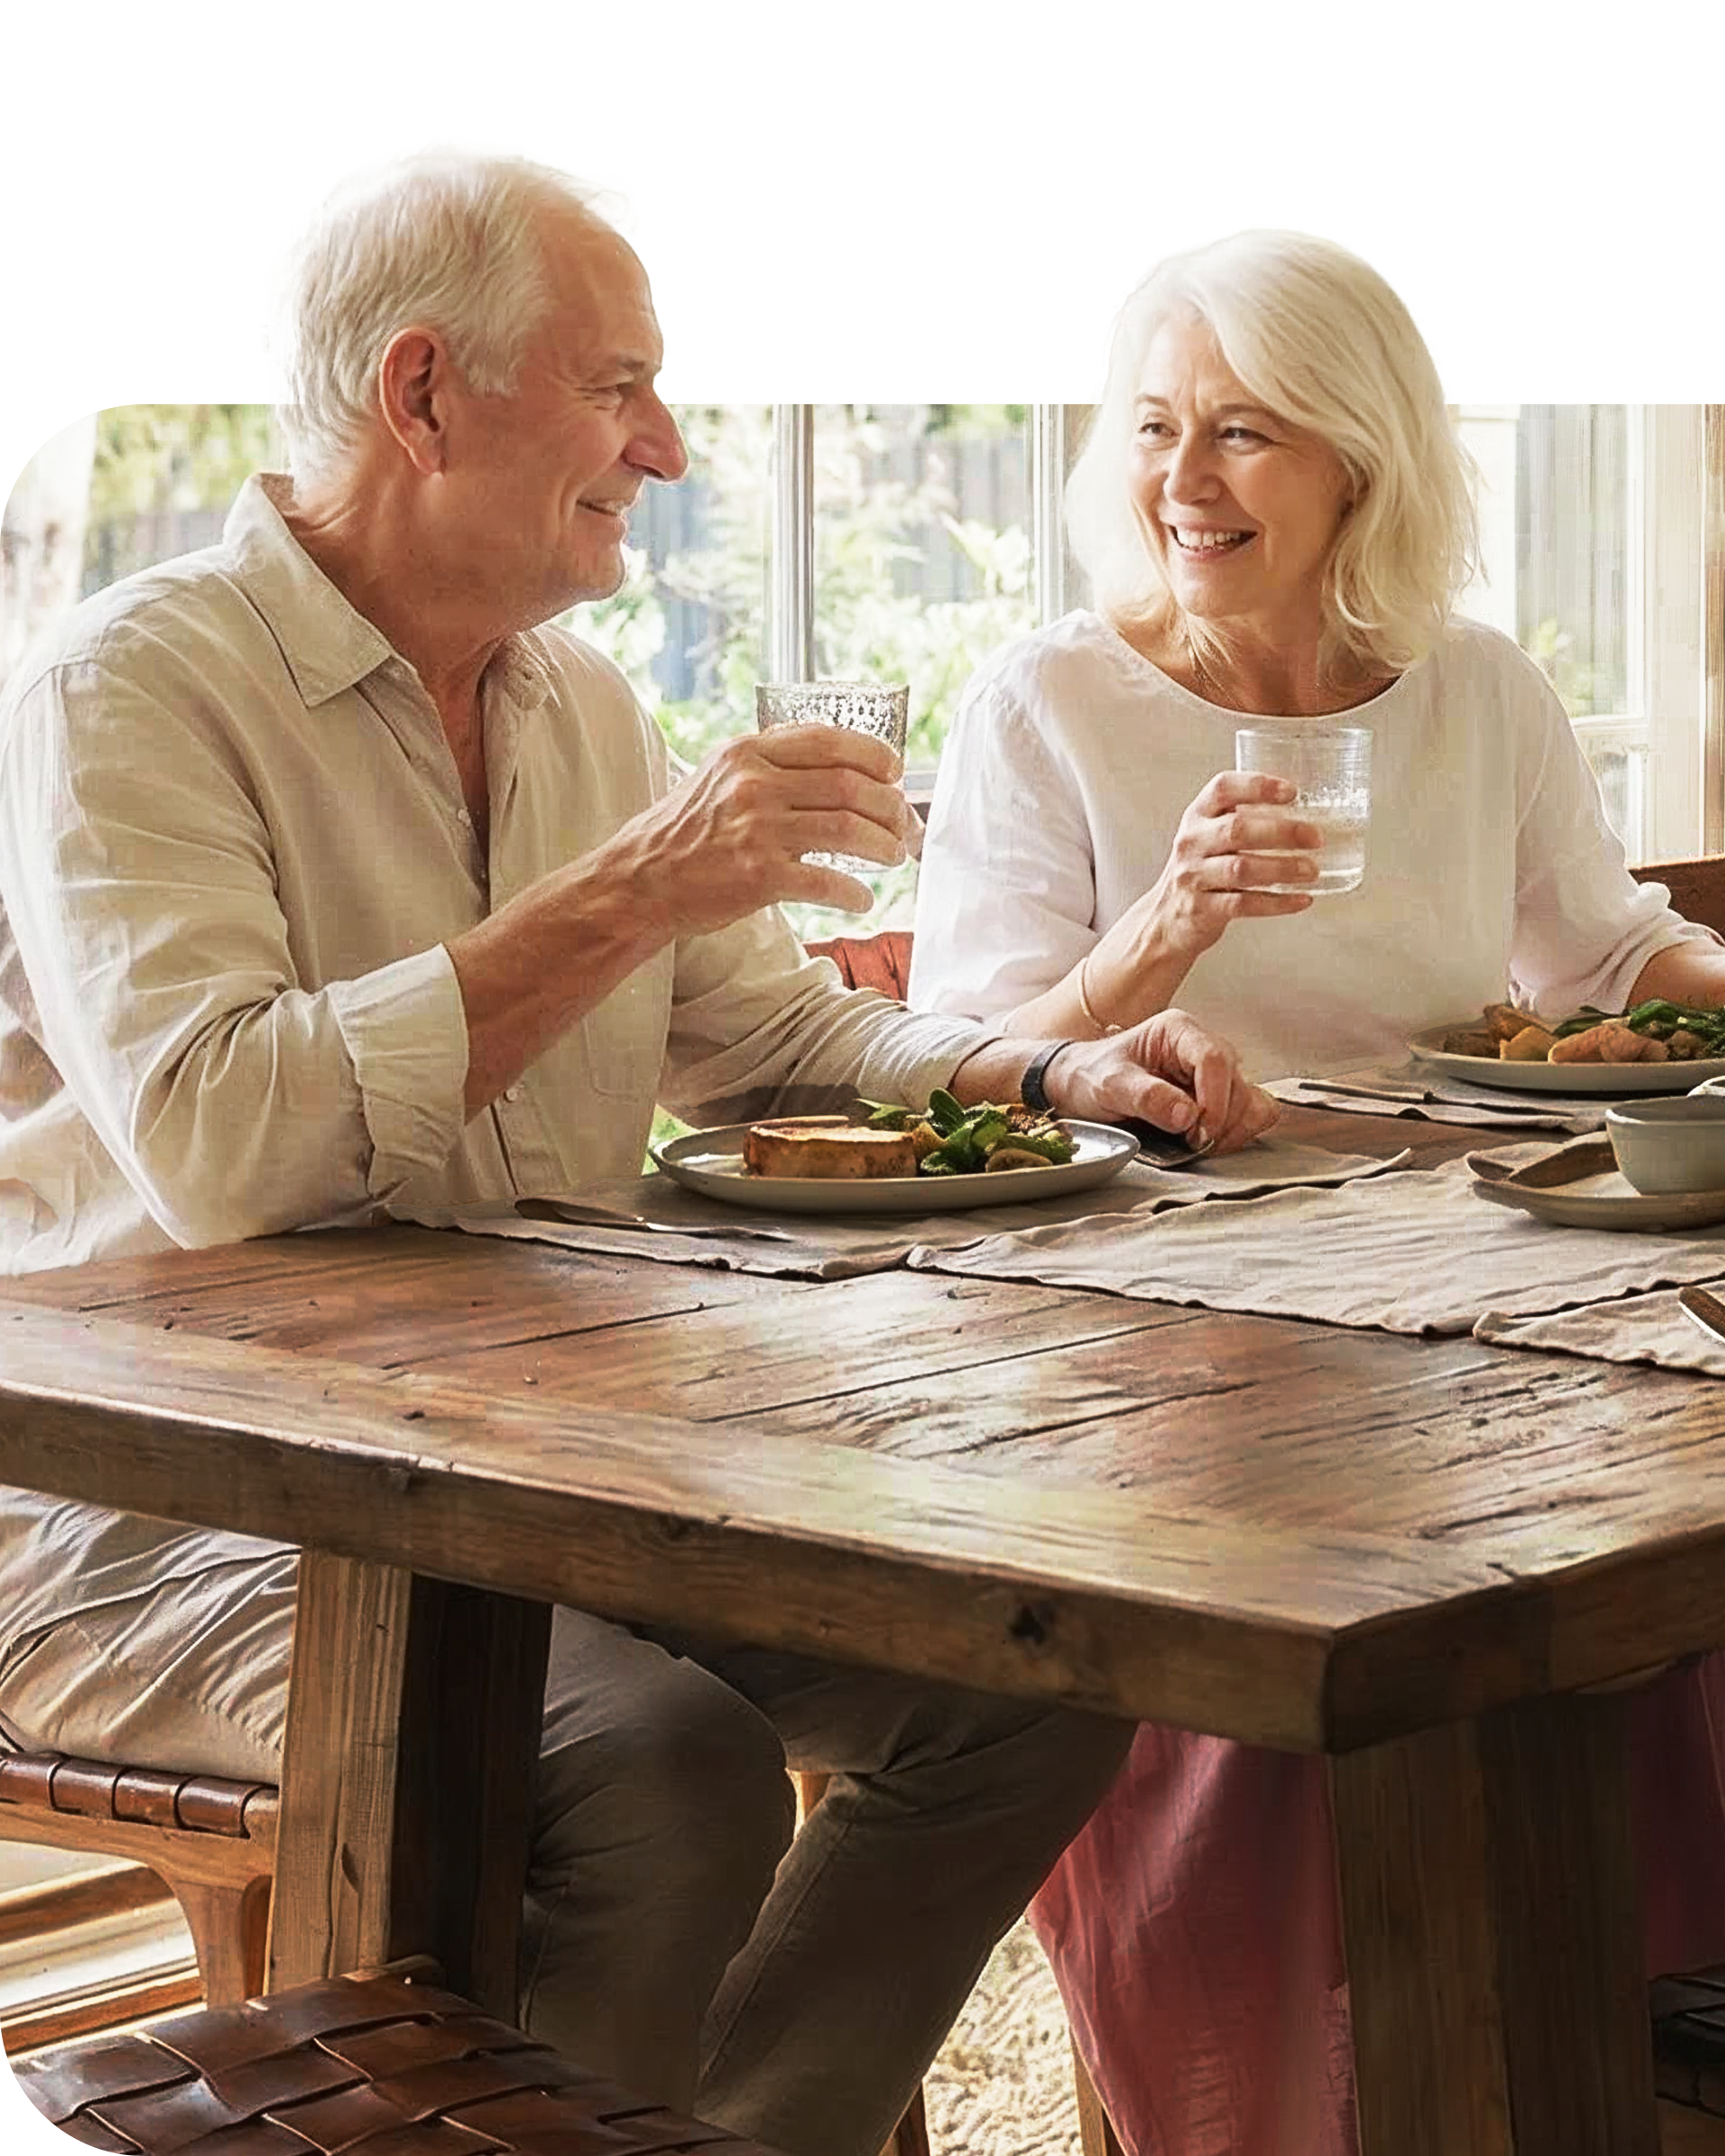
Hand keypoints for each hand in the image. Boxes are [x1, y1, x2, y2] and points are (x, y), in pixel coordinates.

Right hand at [617, 725, 911, 936]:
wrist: (639, 881)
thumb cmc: (684, 833)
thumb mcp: (719, 777)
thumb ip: (770, 765)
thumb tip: (841, 770)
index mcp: (747, 753)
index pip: (829, 740)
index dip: (873, 755)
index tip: (894, 774)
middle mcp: (753, 785)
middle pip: (849, 785)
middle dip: (891, 806)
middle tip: (904, 825)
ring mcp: (756, 830)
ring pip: (847, 829)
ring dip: (883, 844)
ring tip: (893, 856)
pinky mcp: (757, 877)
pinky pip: (826, 882)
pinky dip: (854, 893)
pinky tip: (863, 899)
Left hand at [1041, 1008, 1279, 1154]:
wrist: (1081, 1086)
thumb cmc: (1091, 1075)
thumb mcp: (1108, 1084)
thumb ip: (1146, 1097)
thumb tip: (1187, 1115)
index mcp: (1178, 1031)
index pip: (1215, 1059)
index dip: (1214, 1100)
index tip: (1198, 1131)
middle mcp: (1202, 1047)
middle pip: (1238, 1083)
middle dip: (1220, 1120)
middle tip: (1190, 1142)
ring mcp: (1213, 1074)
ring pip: (1251, 1101)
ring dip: (1231, 1129)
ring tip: (1196, 1143)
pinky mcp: (1218, 1096)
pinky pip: (1251, 1113)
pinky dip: (1238, 1132)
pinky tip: (1208, 1142)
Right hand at [1133, 771, 1323, 970]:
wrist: (1165, 919)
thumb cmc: (1201, 871)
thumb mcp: (1210, 837)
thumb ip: (1245, 821)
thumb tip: (1307, 813)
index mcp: (1198, 816)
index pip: (1223, 789)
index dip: (1257, 786)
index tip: (1292, 792)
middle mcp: (1192, 842)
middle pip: (1236, 829)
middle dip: (1282, 832)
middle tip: (1316, 837)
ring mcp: (1193, 876)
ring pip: (1241, 869)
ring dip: (1282, 868)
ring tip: (1311, 870)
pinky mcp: (1201, 910)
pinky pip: (1243, 904)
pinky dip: (1277, 903)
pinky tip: (1301, 899)